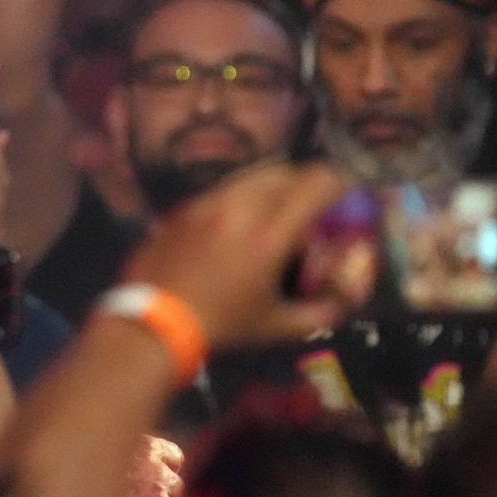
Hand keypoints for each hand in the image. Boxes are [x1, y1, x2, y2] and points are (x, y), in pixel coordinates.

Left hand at [125, 161, 350, 348]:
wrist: (151, 323)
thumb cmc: (220, 325)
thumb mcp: (275, 326)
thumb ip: (318, 312)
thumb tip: (344, 301)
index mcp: (269, 233)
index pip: (316, 183)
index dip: (338, 182)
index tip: (345, 192)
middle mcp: (240, 206)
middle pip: (285, 170)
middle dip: (306, 181)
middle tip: (312, 202)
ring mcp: (207, 202)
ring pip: (251, 174)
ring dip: (273, 184)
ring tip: (276, 207)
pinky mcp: (184, 207)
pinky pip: (222, 188)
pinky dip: (240, 195)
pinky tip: (238, 220)